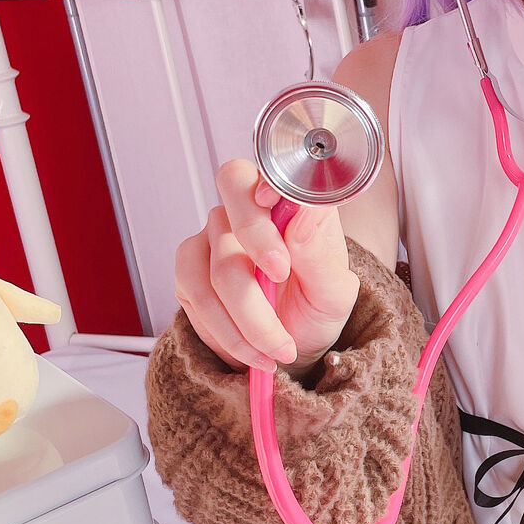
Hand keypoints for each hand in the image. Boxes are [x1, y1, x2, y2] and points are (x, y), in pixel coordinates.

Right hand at [174, 158, 359, 372]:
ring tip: (278, 348)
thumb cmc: (315, 310)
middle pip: (230, 199)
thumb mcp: (334, 293)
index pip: (269, 173)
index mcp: (288, 204)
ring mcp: (213, 236)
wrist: (289, 348)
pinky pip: (197, 294)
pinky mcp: (190, 268)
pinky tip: (252, 350)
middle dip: (257, 241)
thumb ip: (322, 254)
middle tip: (280, 276)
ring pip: (217, 267)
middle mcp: (246, 210)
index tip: (288, 225)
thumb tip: (304, 216)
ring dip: (249, 318)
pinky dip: (227, 332)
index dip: (271, 190)